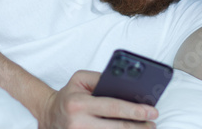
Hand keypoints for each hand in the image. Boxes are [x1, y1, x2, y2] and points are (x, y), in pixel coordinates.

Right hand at [40, 70, 157, 128]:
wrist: (49, 114)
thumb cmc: (69, 95)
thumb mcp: (80, 79)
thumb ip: (100, 78)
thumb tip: (124, 84)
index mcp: (79, 103)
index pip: (113, 107)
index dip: (134, 110)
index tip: (151, 111)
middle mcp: (78, 123)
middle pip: (116, 128)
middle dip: (139, 126)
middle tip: (153, 123)